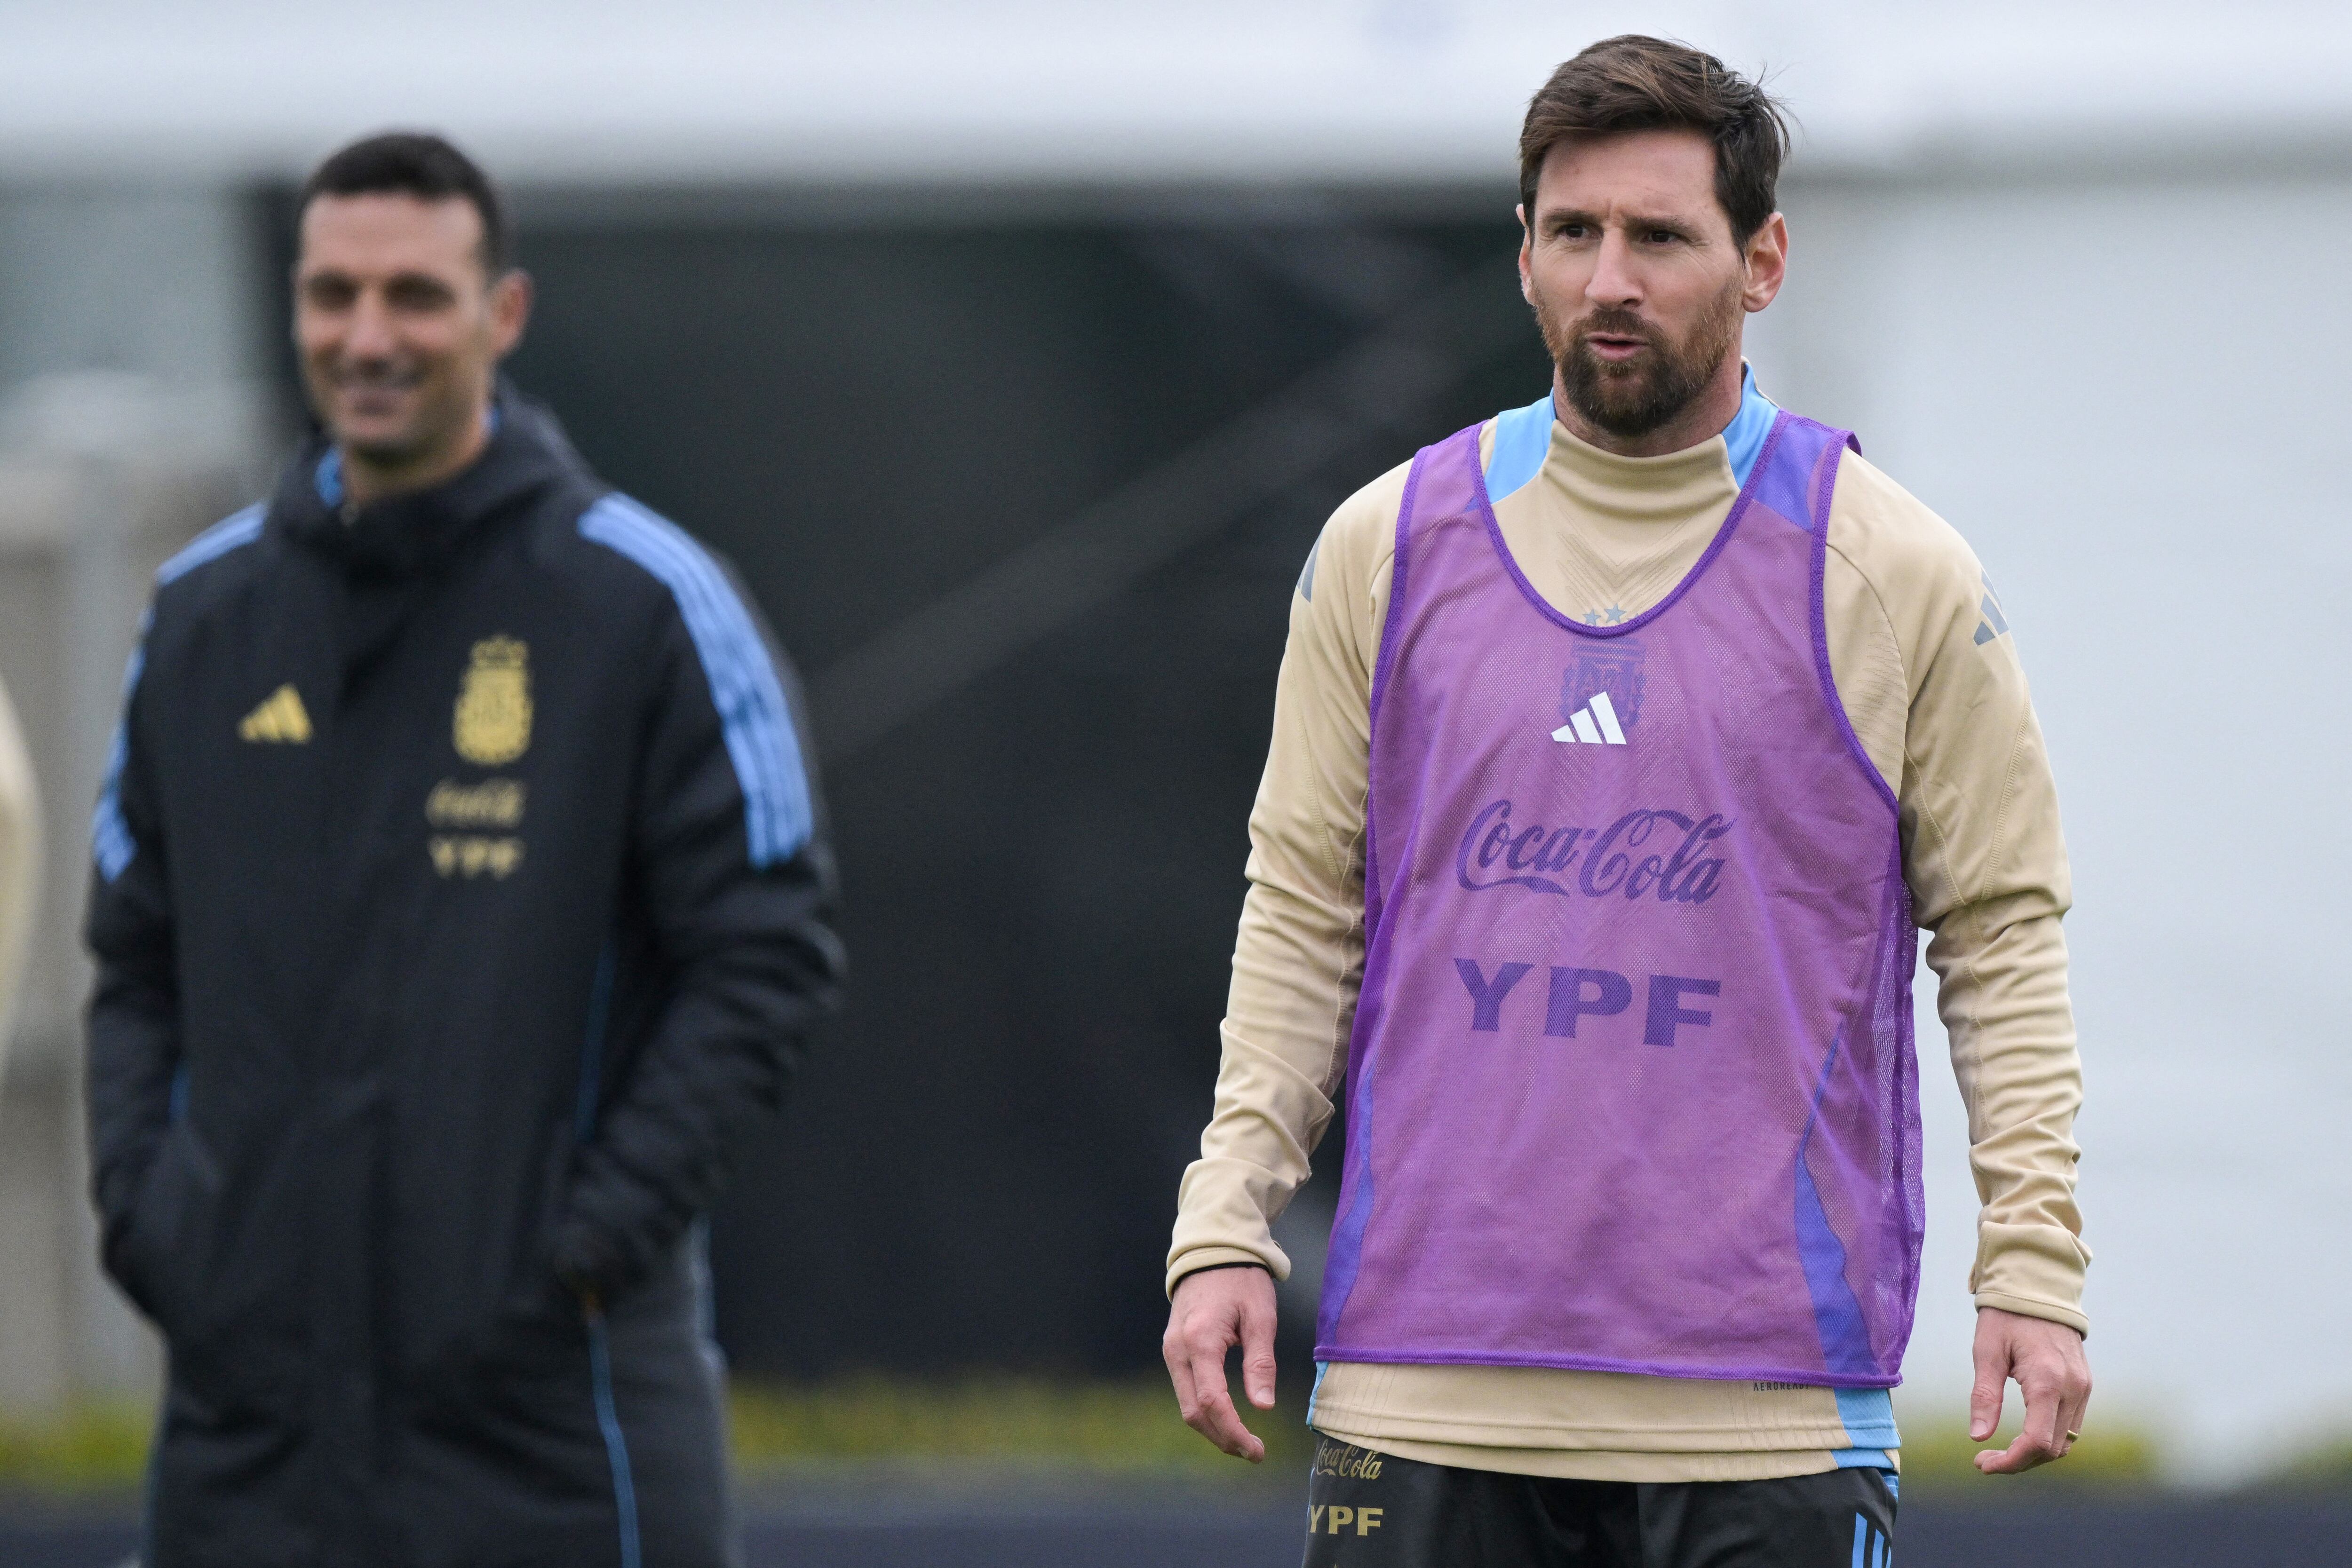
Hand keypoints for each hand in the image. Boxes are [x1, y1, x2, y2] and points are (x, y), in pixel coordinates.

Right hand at [1163, 1264, 1278, 1461]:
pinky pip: (1186, 1391)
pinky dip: (1205, 1412)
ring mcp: (1171, 1351)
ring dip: (1214, 1429)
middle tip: (1255, 1452)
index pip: (1213, 1401)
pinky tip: (1228, 1418)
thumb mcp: (1260, 1316)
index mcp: (1201, 1340)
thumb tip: (1263, 1407)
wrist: (1211, 1251)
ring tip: (1244, 1442)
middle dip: (1223, 1438)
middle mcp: (1178, 1350)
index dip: (1234, 1432)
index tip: (1258, 1451)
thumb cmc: (1241, 1280)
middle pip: (1195, 1412)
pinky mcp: (1173, 1351)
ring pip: (1187, 1406)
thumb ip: (1260, 1361)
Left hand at [1969, 1306, 2090, 1473]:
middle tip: (1984, 1460)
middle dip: (2019, 1462)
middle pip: (2052, 1449)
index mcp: (2048, 1381)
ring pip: (2065, 1443)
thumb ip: (1985, 1395)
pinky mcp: (2084, 1385)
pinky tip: (2022, 1434)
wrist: (2038, 1288)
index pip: (2037, 1442)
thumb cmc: (2006, 1316)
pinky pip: (2071, 1426)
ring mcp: (2083, 1388)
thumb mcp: (1987, 1351)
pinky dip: (2048, 1438)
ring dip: (2034, 1454)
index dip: (2011, 1461)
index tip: (1981, 1463)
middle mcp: (2073, 1389)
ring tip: (2000, 1451)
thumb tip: (1978, 1436)